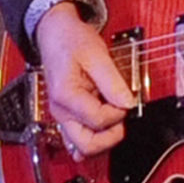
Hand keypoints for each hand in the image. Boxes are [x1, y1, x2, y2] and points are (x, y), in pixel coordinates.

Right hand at [32, 6, 134, 157]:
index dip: (118, 112)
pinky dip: (90, 142)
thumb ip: (113, 81)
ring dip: (102, 140)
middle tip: (122, 118)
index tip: (125, 98)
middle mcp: (61, 111)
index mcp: (66, 95)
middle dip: (110, 136)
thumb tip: (128, 102)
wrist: (55, 34)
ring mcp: (61, 116)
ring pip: (81, 148)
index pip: (98, 120)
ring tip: (113, 120)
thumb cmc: (71, 41)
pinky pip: (75, 141)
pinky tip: (101, 135)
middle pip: (87, 145)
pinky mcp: (65, 116)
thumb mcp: (96, 54)